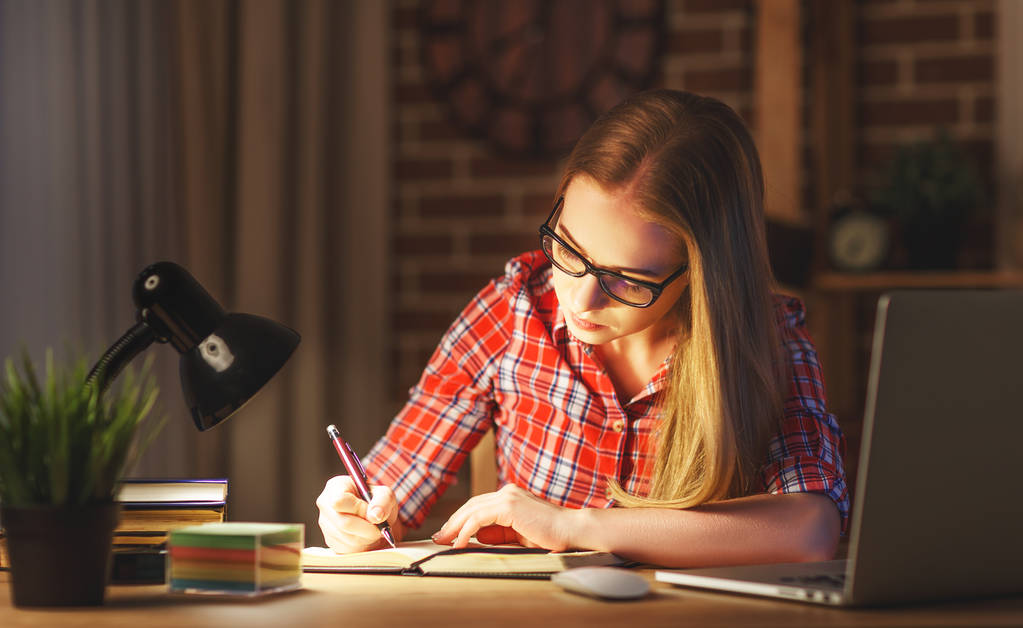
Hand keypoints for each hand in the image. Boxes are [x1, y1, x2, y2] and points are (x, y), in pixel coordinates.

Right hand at [316, 475, 399, 553]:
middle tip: (379, 527)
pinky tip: (365, 536)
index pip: (339, 501)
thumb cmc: (376, 501)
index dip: (359, 509)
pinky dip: (361, 545)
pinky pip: (347, 548)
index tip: (372, 513)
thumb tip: (375, 516)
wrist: (373, 516)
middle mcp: (325, 504)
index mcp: (336, 486)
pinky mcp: (329, 540)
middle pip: (343, 522)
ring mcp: (325, 524)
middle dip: (367, 528)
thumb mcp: (385, 494)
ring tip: (373, 529)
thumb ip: (383, 501)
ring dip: (366, 537)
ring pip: (347, 538)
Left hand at [432, 484, 576, 550]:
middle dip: (453, 522)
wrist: (572, 531)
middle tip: (439, 537)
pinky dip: (466, 531)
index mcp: (511, 496)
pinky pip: (479, 518)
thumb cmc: (551, 536)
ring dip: (455, 526)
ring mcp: (508, 496)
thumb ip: (499, 534)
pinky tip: (459, 543)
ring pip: (472, 510)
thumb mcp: (519, 536)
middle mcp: (507, 492)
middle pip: (471, 505)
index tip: (448, 534)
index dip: (461, 519)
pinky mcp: (509, 506)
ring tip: (444, 541)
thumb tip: (477, 537)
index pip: (478, 505)